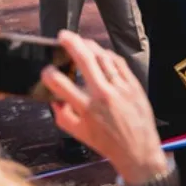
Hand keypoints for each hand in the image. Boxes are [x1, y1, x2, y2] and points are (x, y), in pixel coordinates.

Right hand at [41, 31, 168, 185]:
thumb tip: (54, 100)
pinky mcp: (134, 85)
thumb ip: (63, 116)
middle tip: (63, 36)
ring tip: (80, 41)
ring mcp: (121, 88)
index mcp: (87, 109)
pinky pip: (119, 63)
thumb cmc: (108, 143)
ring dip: (90, 46)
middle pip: (86, 61)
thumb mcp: (79, 134)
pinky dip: (108, 55)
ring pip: (104, 58)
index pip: (62, 85)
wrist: (138, 150)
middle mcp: (104, 95)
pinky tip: (100, 52)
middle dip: (72, 44)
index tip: (46, 70)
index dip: (50, 74)